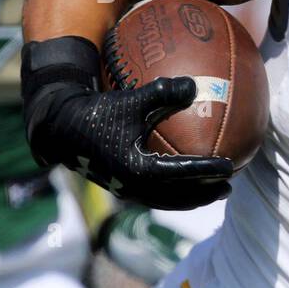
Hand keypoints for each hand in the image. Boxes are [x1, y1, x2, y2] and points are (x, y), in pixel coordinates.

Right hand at [21, 36, 232, 209]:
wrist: (58, 128)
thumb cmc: (96, 111)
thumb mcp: (130, 100)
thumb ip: (163, 93)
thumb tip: (195, 86)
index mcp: (137, 169)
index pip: (182, 173)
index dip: (208, 171)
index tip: (230, 167)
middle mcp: (133, 185)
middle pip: (178, 197)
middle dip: (204, 194)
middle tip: (228, 187)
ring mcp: (125, 190)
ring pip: (166, 201)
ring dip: (191, 199)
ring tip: (213, 191)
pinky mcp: (119, 187)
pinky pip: (154, 196)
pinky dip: (173, 193)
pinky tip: (184, 182)